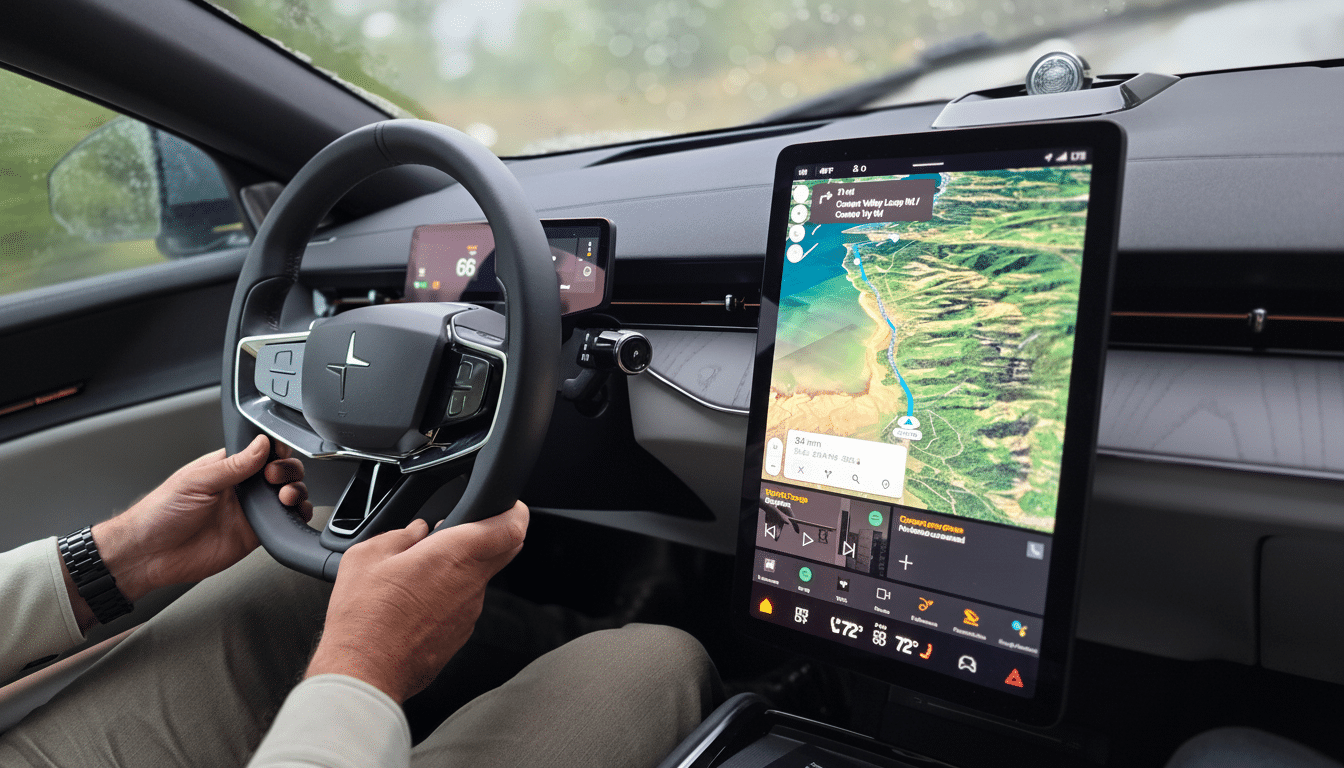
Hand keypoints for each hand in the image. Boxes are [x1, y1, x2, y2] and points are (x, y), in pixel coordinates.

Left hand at [90, 434, 310, 603]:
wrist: (149, 555)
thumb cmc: (159, 514)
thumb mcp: (195, 481)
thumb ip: (233, 465)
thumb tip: (261, 444)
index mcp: (225, 468)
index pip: (260, 451)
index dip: (275, 450)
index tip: (276, 454)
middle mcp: (240, 487)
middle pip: (280, 471)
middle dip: (287, 470)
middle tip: (274, 478)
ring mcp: (248, 511)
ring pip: (287, 494)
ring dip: (296, 490)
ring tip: (286, 496)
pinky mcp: (254, 535)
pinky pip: (283, 522)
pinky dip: (296, 516)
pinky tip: (293, 512)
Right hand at [305, 502, 527, 703]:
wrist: (364, 671)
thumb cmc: (365, 617)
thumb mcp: (367, 556)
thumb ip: (400, 535)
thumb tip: (415, 531)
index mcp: (455, 554)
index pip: (511, 526)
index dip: (515, 511)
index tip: (509, 506)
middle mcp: (471, 583)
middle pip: (504, 551)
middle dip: (492, 536)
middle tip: (463, 532)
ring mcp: (469, 612)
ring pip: (480, 578)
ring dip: (462, 569)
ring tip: (422, 573)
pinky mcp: (461, 635)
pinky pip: (464, 604)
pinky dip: (450, 597)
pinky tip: (418, 603)